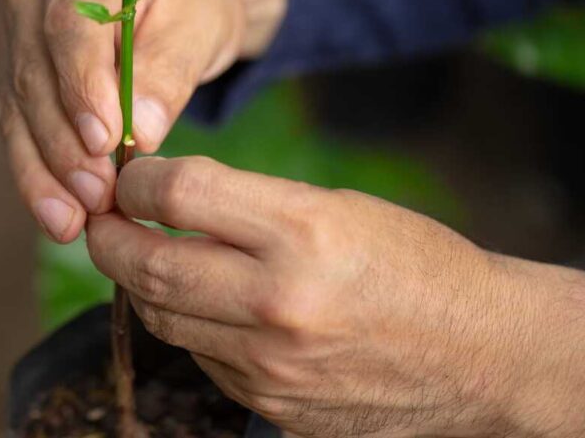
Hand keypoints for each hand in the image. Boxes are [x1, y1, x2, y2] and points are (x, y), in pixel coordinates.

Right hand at [0, 0, 286, 241]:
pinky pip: (17, 124)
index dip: (82, 87)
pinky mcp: (12, 64)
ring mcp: (12, 21)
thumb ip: (168, 70)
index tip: (105, 142)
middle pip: (36, 70)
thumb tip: (138, 135)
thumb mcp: (201, 22)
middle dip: (65, 143)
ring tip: (75, 222)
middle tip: (100, 197)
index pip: (70, 24)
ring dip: (46, 170)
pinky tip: (58, 217)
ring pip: (18, 106)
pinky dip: (37, 173)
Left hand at [87, 156, 584, 436]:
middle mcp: (279, 302)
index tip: (130, 179)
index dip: (137, 182)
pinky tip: (198, 305)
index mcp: (304, 232)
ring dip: (137, 284)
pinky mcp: (272, 405)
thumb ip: (251, 206)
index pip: (180, 195)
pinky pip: (201, 358)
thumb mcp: (339, 208)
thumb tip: (169, 200)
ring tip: (137, 257)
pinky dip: (185, 326)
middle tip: (101, 219)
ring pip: (164, 318)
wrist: (483, 355)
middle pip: (150, 266)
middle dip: (109, 238)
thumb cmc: (418, 264)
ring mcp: (272, 365)